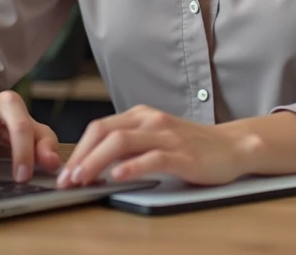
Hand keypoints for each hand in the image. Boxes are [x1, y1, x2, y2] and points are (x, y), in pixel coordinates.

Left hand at [57, 105, 251, 187]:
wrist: (231, 147)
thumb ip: (128, 146)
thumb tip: (92, 163)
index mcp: (140, 115)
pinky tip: (118, 176)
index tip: (64, 172)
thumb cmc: (190, 146)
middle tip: (67, 179)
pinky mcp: (182, 154)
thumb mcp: (154, 138)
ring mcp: (167, 136)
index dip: (77, 149)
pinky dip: (131, 167)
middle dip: (80, 156)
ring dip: (96, 162)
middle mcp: (150, 120)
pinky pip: (152, 158)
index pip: (99, 128)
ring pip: (122, 143)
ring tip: (83, 179)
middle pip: (104, 132)